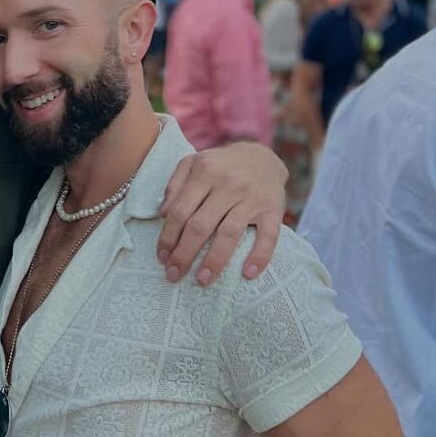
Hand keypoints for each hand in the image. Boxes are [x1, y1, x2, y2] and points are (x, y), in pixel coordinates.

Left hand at [157, 142, 285, 285]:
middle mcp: (228, 185)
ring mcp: (252, 198)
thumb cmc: (220, 165)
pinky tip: (248, 274)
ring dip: (214, 261)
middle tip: (174, 274)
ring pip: (229, 234)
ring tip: (202, 280)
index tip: (162, 257)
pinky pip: (268, 236)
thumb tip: (162, 213)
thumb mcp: (193, 163)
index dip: (168, 237)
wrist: (263, 156)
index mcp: (205, 172)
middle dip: (184, 254)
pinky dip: (259, 256)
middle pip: (201, 225)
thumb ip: (175, 184)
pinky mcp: (273, 209)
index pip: (181, 210)